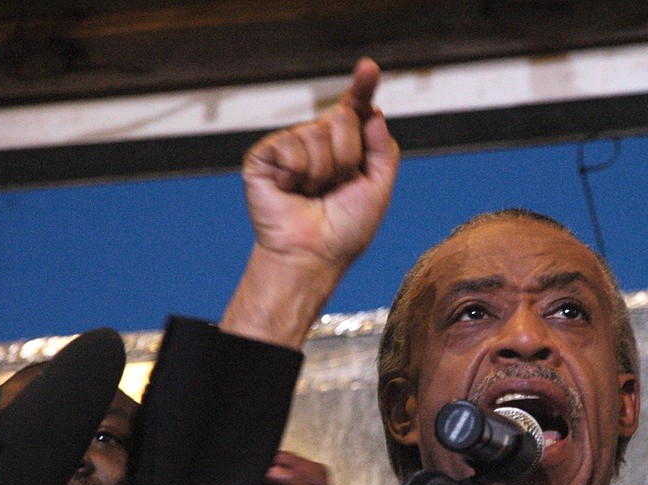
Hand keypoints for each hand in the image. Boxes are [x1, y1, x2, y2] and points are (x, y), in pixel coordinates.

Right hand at [222, 57, 400, 347]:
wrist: (313, 255)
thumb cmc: (345, 230)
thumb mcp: (378, 188)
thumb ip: (382, 149)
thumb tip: (374, 111)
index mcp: (345, 149)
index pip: (355, 111)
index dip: (362, 87)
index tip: (368, 67)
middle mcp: (318, 143)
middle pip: (343, 118)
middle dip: (348, 155)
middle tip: (337, 185)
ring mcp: (291, 148)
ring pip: (317, 131)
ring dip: (323, 169)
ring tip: (313, 192)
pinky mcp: (265, 155)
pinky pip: (291, 144)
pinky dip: (298, 171)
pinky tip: (291, 189)